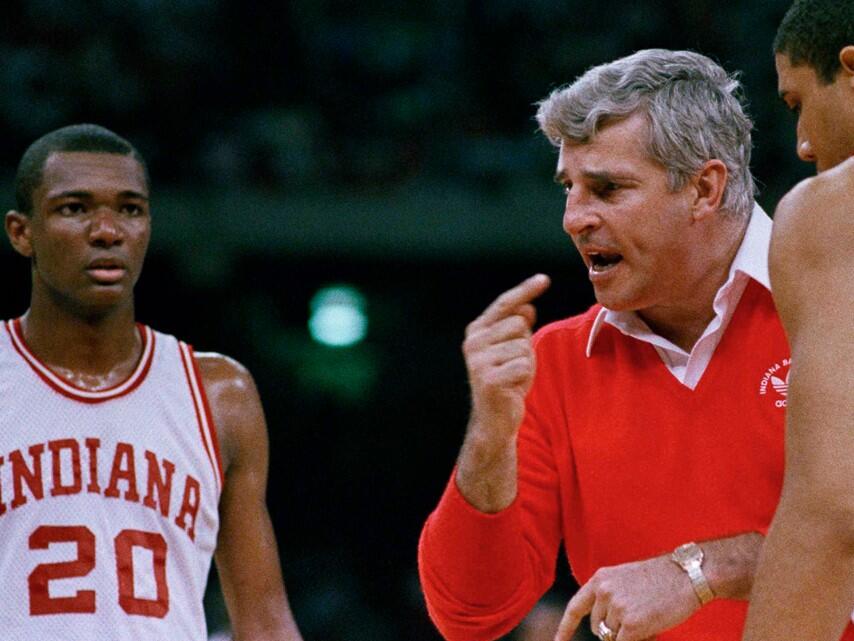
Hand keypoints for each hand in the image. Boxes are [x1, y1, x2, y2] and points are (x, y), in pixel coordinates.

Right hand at [463, 273, 550, 441]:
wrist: (494, 419)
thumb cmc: (507, 380)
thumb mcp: (514, 349)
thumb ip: (518, 327)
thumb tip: (528, 306)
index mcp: (476, 330)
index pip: (505, 304)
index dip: (526, 290)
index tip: (544, 279)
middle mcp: (473, 342)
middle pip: (519, 324)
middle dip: (525, 344)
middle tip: (514, 365)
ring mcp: (479, 360)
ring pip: (523, 346)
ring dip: (526, 363)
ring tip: (513, 377)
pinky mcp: (489, 379)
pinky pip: (524, 365)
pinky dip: (525, 377)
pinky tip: (513, 388)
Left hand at [554, 555, 701, 640]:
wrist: (688, 574)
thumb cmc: (662, 578)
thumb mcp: (625, 579)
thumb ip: (608, 597)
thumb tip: (602, 629)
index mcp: (600, 578)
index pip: (575, 607)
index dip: (565, 627)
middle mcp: (603, 592)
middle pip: (598, 628)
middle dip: (614, 630)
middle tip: (639, 616)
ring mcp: (616, 608)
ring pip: (613, 637)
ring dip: (628, 635)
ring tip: (648, 616)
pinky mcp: (631, 624)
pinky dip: (637, 640)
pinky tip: (650, 627)